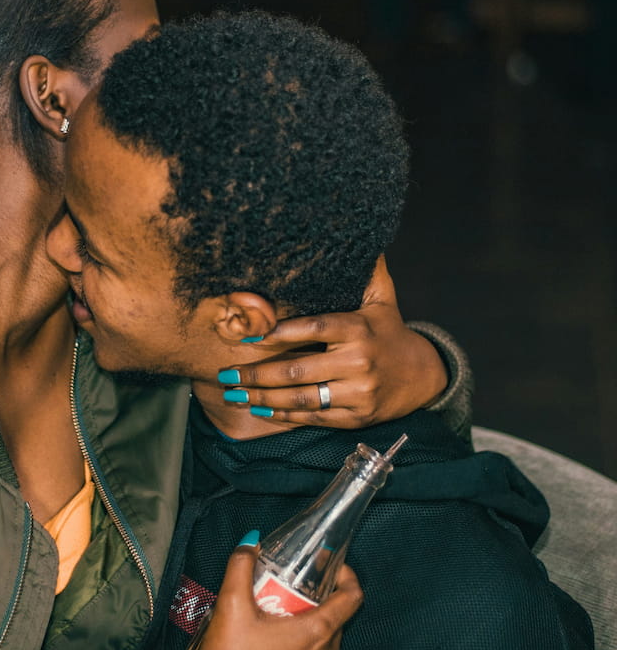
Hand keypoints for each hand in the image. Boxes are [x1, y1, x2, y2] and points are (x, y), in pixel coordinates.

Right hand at [196, 545, 361, 649]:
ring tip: (277, 628)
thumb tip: (251, 542)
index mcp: (316, 633)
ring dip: (308, 635)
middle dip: (315, 605)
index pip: (352, 599)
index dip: (346, 577)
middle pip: (334, 623)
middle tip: (286, 597)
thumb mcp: (231, 603)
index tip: (330, 568)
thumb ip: (242, 565)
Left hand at [215, 257, 447, 426]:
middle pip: (298, 369)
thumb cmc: (387, 331)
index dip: (280, 332)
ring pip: (302, 398)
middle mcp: (359, 362)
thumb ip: (365, 270)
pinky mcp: (357, 417)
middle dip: (257, 373)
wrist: (423, 375)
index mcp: (359, 329)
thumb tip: (352, 231)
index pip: (314, 328)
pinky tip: (259, 409)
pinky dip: (283, 415)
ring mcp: (359, 392)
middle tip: (226, 373)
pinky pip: (314, 418)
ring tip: (234, 394)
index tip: (249, 335)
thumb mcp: (382, 298)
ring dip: (262, 398)